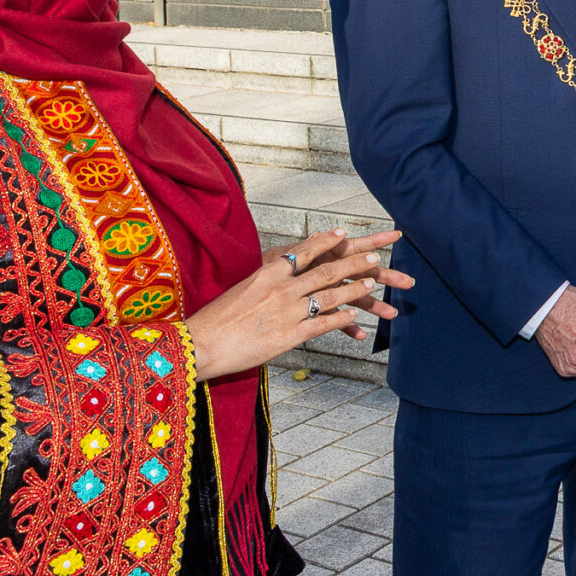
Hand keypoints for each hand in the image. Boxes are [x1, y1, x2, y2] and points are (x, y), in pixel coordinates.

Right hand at [186, 229, 414, 379]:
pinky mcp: (289, 336)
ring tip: (371, 284)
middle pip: (325, 271)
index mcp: (267, 273)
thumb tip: (278, 273)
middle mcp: (281, 289)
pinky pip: (323, 324)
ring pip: (330, 296)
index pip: (304, 251)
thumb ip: (264, 280)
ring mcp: (287, 312)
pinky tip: (354, 317)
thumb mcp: (242, 289)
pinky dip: (341, 319)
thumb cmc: (216, 318)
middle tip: (374, 256)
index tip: (344, 232)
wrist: (202, 343)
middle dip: (354, 263)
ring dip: (354, 289)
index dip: (327, 241)